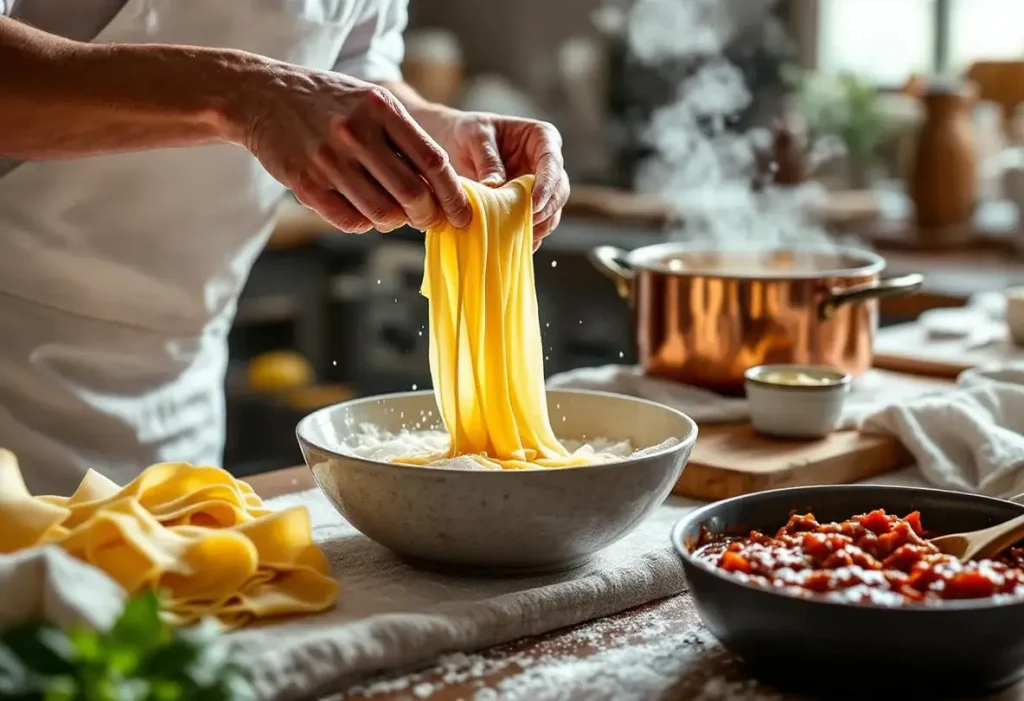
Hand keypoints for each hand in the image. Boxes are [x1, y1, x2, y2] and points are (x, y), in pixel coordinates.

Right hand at [227, 60, 470, 232]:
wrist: (263, 95)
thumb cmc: (330, 103)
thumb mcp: (372, 103)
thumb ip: (405, 138)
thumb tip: (442, 187)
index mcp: (381, 108)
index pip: (434, 161)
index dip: (453, 194)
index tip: (461, 213)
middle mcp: (356, 133)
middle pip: (412, 194)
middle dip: (428, 216)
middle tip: (429, 220)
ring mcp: (328, 159)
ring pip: (382, 214)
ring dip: (396, 223)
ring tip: (394, 215)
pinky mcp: (305, 184)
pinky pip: (350, 221)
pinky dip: (364, 224)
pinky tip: (363, 212)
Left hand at [414, 107, 569, 247]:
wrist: (454, 145)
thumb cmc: (467, 133)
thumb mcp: (474, 137)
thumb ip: (488, 161)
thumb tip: (495, 187)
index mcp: (541, 138)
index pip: (552, 162)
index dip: (547, 185)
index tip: (534, 204)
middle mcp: (546, 164)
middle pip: (559, 190)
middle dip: (546, 210)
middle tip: (526, 224)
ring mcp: (540, 187)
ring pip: (552, 211)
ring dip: (539, 226)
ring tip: (519, 238)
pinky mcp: (528, 207)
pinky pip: (536, 225)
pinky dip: (528, 236)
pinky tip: (515, 245)